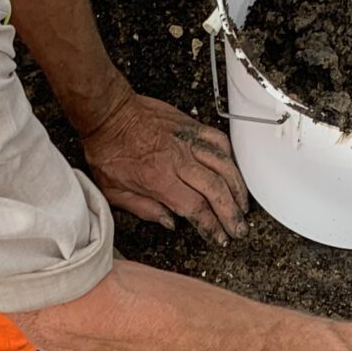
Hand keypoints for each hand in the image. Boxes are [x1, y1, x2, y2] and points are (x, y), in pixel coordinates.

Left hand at [81, 92, 249, 244]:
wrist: (108, 113)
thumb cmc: (108, 149)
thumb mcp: (114, 191)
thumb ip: (143, 209)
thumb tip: (170, 223)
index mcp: (160, 180)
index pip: (196, 208)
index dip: (213, 226)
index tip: (220, 237)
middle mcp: (178, 160)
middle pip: (216, 190)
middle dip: (232, 214)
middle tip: (239, 228)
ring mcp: (187, 141)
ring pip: (224, 165)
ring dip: (237, 188)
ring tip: (242, 205)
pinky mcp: (191, 126)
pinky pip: (219, 140)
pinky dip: (230, 157)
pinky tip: (234, 170)